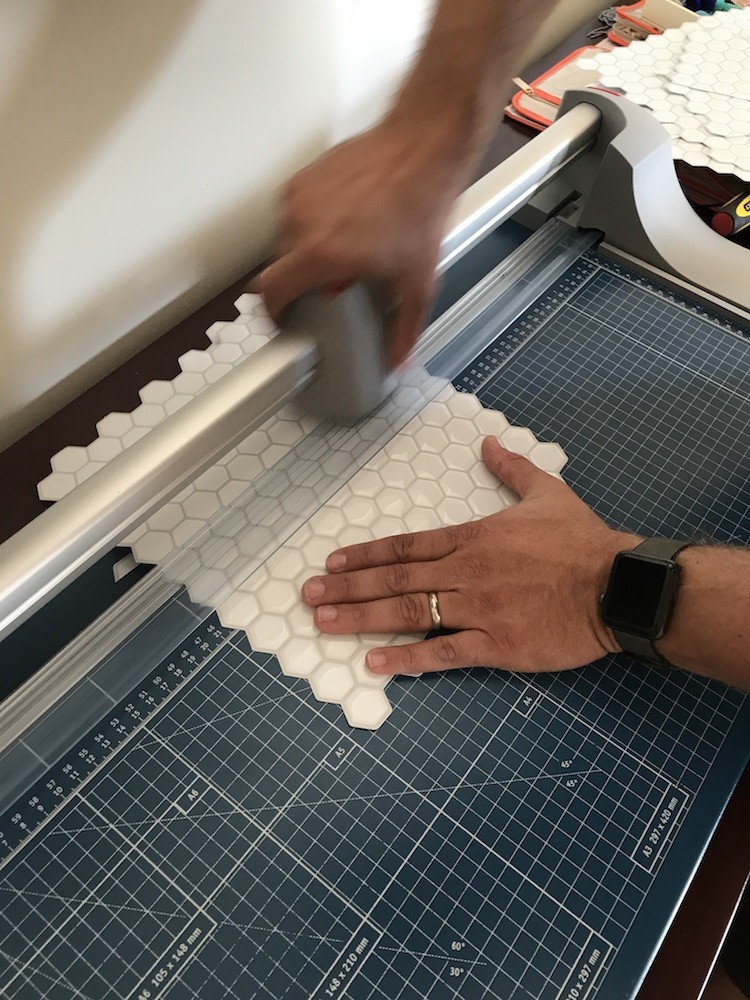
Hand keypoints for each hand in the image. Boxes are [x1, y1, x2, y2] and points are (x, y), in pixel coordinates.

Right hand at [253, 119, 464, 367]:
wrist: (421, 149)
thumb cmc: (418, 208)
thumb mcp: (417, 281)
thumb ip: (405, 329)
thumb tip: (398, 360)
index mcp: (319, 255)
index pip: (271, 293)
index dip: (273, 313)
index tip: (282, 319)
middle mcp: (300, 224)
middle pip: (283, 267)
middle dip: (304, 279)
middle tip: (335, 281)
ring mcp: (299, 196)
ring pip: (289, 238)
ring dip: (309, 249)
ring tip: (346, 246)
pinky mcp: (305, 176)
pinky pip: (298, 210)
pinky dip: (314, 221)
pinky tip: (346, 220)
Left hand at [302, 436, 639, 675]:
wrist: (615, 584)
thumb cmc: (582, 541)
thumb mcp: (546, 493)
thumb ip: (511, 470)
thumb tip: (488, 443)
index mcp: (473, 538)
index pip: (406, 546)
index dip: (364, 555)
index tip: (331, 564)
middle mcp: (466, 572)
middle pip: (395, 578)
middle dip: (346, 588)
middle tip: (308, 597)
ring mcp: (478, 609)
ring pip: (409, 611)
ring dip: (362, 618)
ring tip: (324, 624)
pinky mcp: (495, 644)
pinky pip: (444, 652)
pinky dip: (408, 658)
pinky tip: (376, 663)